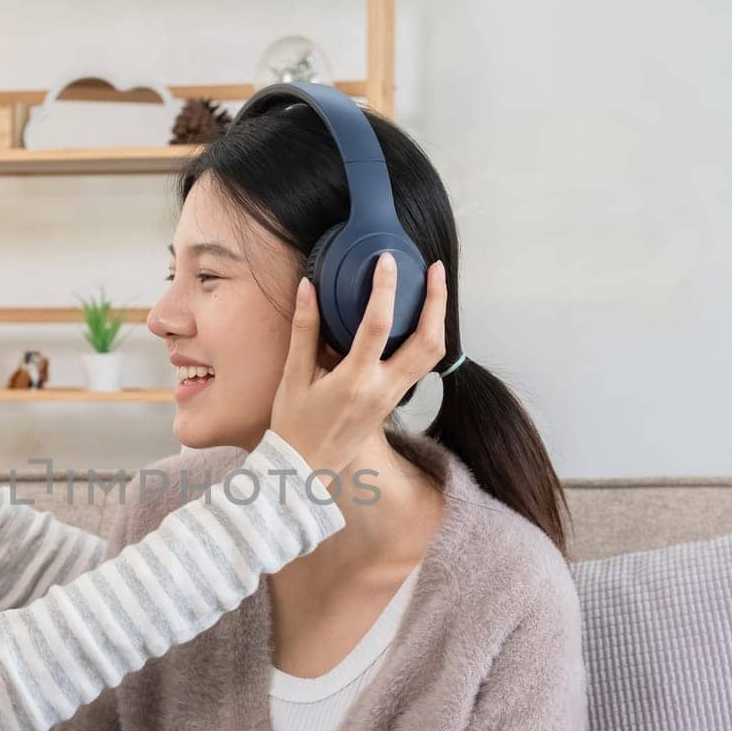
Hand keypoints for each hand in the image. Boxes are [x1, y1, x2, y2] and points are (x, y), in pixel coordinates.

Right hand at [270, 253, 447, 477]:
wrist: (304, 470)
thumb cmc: (293, 425)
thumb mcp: (293, 377)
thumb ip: (304, 330)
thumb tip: (307, 287)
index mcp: (355, 381)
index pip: (378, 324)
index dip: (385, 288)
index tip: (387, 261)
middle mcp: (382, 389)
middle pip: (428, 341)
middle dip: (436, 301)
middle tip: (433, 270)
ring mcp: (392, 398)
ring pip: (433, 355)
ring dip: (438, 320)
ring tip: (433, 289)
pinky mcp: (393, 402)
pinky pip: (421, 366)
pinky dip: (427, 338)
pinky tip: (418, 319)